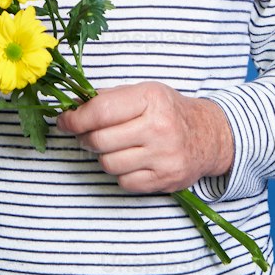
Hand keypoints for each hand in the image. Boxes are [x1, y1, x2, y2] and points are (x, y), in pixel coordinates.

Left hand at [54, 82, 234, 193]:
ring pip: (108, 164)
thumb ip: (108, 98)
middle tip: (88, 134)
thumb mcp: (144, 92)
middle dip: (86, 138)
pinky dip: (121, 173)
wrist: (209, 136)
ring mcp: (163, 157)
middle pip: (100, 140)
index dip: (74, 119)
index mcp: (150, 99)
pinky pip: (124, 182)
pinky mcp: (165, 180)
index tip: (65, 121)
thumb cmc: (169, 112)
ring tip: (114, 147)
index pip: (100, 111)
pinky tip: (131, 161)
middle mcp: (158, 128)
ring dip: (104, 156)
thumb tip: (72, 107)